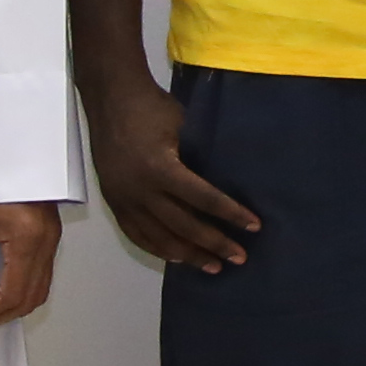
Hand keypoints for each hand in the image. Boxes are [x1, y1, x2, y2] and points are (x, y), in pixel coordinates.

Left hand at [0, 203, 60, 325]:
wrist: (11, 148)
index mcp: (28, 238)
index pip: (13, 294)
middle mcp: (46, 243)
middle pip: (30, 299)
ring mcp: (52, 240)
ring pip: (39, 291)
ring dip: (10, 305)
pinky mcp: (48, 236)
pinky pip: (40, 276)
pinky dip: (20, 291)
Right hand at [85, 70, 257, 271]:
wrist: (111, 99)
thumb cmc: (154, 108)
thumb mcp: (185, 127)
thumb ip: (201, 157)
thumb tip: (231, 181)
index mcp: (161, 168)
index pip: (204, 199)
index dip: (231, 215)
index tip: (254, 227)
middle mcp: (141, 190)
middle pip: (183, 225)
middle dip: (214, 243)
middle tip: (240, 257)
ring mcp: (124, 199)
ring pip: (159, 237)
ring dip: (188, 254)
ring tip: (213, 266)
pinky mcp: (114, 201)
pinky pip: (136, 234)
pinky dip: (157, 248)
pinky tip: (176, 258)